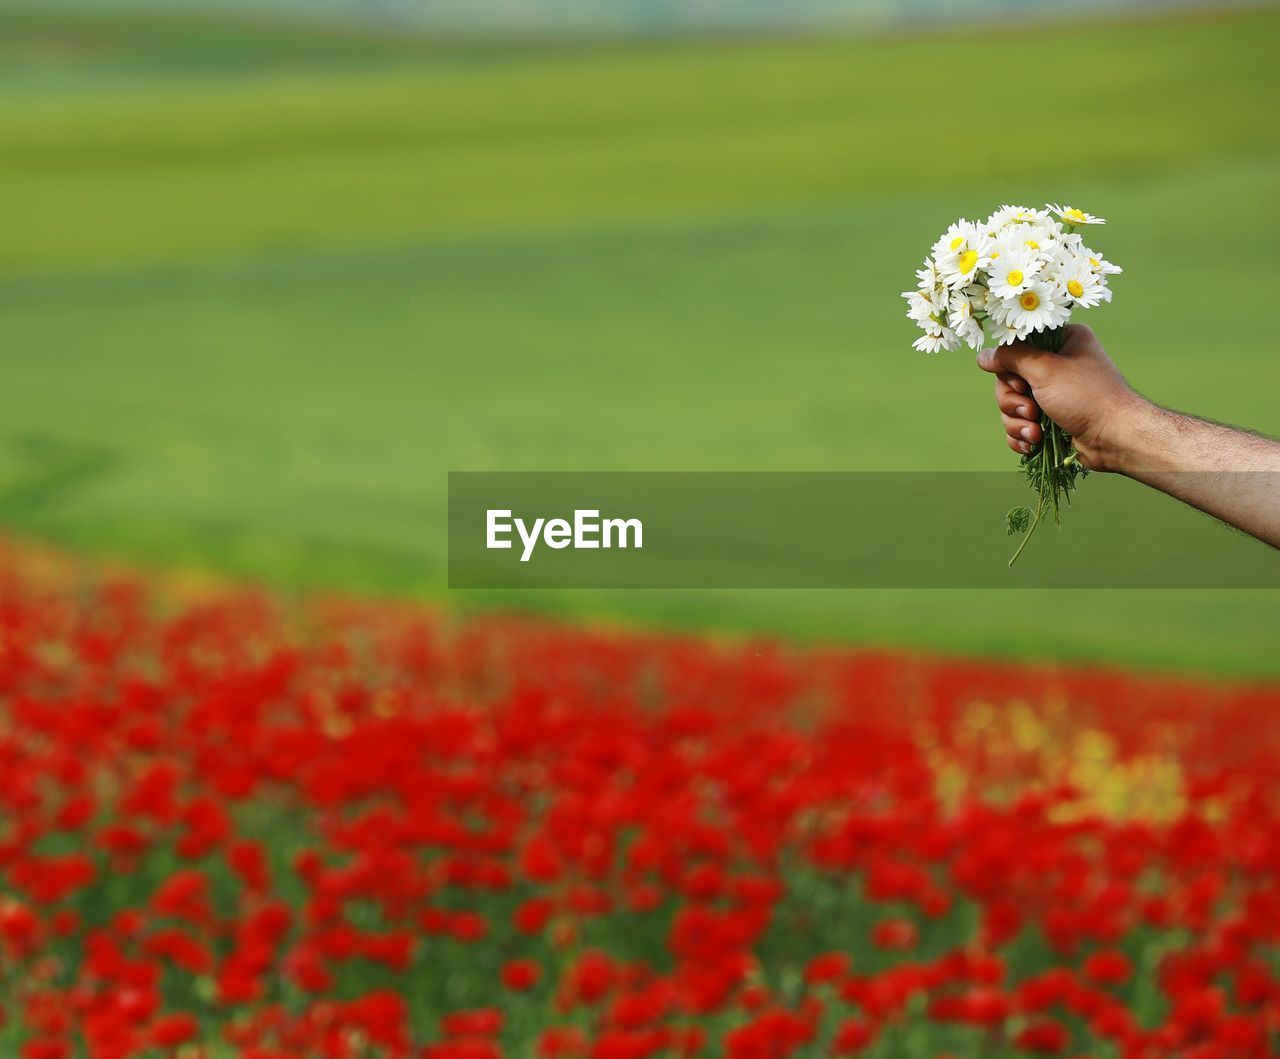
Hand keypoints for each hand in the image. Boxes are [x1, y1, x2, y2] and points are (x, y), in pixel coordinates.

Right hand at [976, 324, 1141, 471]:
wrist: (1115, 438)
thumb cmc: (1086, 397)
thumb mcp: (1045, 370)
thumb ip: (1011, 358)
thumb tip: (983, 355)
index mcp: (1062, 342)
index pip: (1018, 347)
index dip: (1010, 368)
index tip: (1021, 381)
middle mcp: (1058, 365)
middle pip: (1009, 380)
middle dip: (1015, 402)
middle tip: (1032, 410)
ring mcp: (1053, 395)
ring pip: (1012, 406)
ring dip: (1018, 423)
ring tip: (1036, 433)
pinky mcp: (1050, 420)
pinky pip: (1020, 425)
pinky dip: (1022, 436)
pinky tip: (1033, 443)